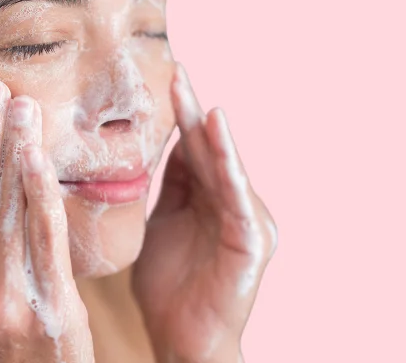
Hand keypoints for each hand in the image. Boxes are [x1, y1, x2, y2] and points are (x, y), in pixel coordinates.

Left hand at [133, 63, 277, 362]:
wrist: (182, 338)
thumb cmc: (168, 287)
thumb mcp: (158, 224)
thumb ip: (163, 188)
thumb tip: (152, 147)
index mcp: (206, 197)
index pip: (190, 148)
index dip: (177, 114)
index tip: (164, 77)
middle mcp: (230, 201)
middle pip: (207, 148)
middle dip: (190, 110)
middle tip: (175, 69)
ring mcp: (245, 218)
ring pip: (224, 165)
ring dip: (210, 130)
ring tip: (193, 92)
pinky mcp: (253, 239)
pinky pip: (237, 194)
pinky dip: (229, 162)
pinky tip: (217, 131)